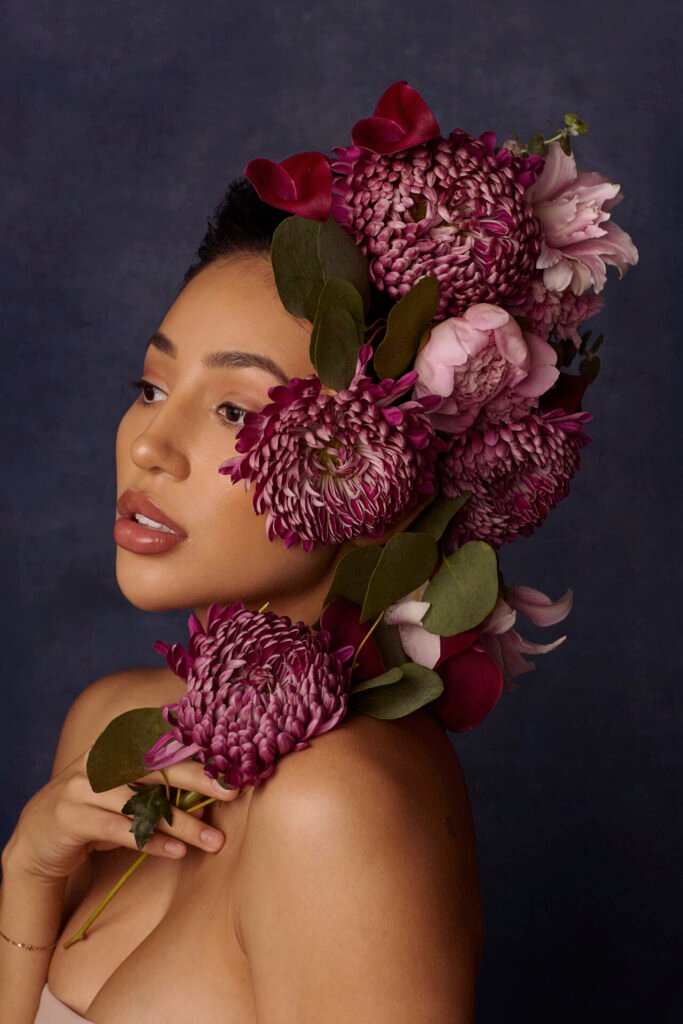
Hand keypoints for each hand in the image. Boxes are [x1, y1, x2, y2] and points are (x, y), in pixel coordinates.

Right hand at [3, 749, 240, 882]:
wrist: (38, 838)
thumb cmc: (96, 810)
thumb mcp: (125, 787)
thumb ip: (160, 780)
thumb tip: (215, 784)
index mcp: (115, 743)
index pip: (163, 743)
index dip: (198, 752)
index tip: (232, 764)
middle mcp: (99, 759)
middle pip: (158, 767)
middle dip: (199, 779)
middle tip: (232, 793)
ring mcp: (82, 787)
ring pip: (143, 804)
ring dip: (183, 824)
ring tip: (214, 841)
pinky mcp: (72, 817)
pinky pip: (120, 830)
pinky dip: (152, 842)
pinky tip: (177, 852)